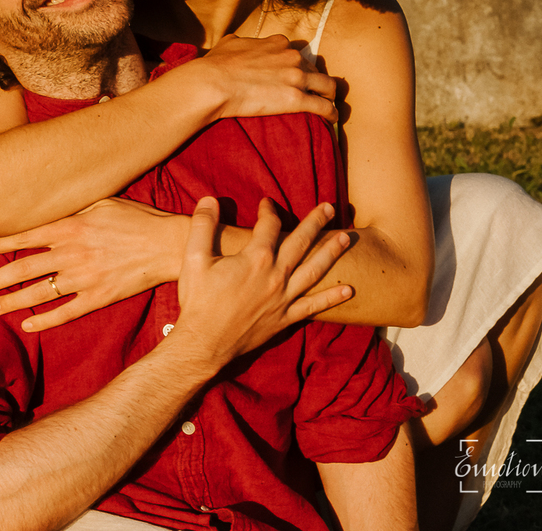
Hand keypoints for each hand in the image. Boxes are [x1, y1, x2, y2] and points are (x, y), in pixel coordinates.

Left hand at [0, 198, 185, 331]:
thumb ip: (71, 209)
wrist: (168, 245)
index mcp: (71, 227)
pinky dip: (47, 320)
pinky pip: (67, 311)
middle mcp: (72, 253)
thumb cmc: (136, 219)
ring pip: (40, 292)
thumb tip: (46, 208)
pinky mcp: (99, 297)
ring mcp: (85, 277)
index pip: (24, 238)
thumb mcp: (101, 202)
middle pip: (23, 268)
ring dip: (13, 301)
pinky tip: (28, 325)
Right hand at [172, 197, 351, 366]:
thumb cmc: (197, 300)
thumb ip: (203, 225)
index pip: (269, 225)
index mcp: (256, 258)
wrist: (204, 343)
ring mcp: (284, 298)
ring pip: (315, 270)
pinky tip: (348, 290)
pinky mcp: (285, 318)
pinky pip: (314, 306)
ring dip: (332, 252)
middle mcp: (276, 275)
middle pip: (301, 242)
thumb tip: (209, 198)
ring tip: (346, 238)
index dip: (268, 210)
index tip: (266, 203)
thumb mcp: (193, 258)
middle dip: (315, 222)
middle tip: (329, 207)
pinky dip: (331, 298)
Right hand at [190, 34, 338, 122]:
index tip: (295, 74)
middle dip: (315, 80)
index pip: (296, 53)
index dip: (297, 65)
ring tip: (328, 104)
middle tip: (313, 91)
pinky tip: (331, 119)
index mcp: (278, 43)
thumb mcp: (229, 43)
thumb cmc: (216, 65)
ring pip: (327, 86)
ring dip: (329, 95)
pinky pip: (324, 107)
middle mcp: (292, 56)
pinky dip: (331, 113)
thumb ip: (242, 42)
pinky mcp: (297, 99)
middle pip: (315, 69)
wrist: (213, 83)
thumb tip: (238, 42)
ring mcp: (297, 77)